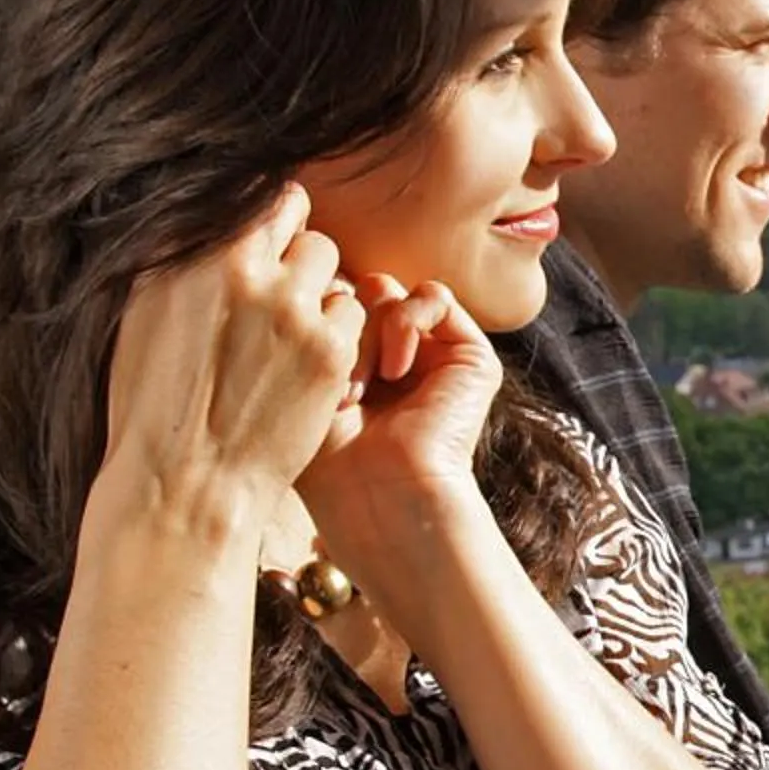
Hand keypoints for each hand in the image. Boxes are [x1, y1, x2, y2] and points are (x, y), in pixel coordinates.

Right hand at [96, 184, 365, 537]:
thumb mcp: (144, 316)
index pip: (265, 198)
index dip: (276, 221)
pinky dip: (338, 335)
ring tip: (292, 339)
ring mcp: (293, 310)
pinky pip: (353, 314)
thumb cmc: (153, 404)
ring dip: (321, 297)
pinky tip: (308, 367)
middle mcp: (245, 273)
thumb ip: (186, 262)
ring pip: (335, 273)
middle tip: (284, 300)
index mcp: (194, 256)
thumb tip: (214, 224)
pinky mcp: (330, 351)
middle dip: (301, 262)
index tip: (274, 242)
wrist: (184, 482)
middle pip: (308, 233)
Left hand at [295, 277, 505, 598]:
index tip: (295, 367)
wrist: (381, 498)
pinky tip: (393, 370)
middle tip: (329, 383)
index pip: (335, 303)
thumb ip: (310, 325)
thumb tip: (315, 270)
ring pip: (391, 293)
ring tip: (358, 388)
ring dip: (367, 334)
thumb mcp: (304, 384)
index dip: (312, 319)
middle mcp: (400, 359)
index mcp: (362, 367)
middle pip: (358, 292)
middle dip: (337, 325)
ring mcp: (437, 357)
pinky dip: (405, 323)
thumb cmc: (329, 463)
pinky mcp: (473, 358)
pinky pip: (433, 297)